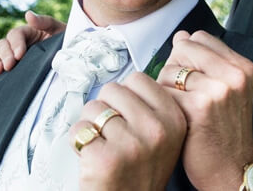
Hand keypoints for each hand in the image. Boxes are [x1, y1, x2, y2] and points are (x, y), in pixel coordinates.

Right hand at [0, 10, 65, 79]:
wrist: (71, 61)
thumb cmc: (66, 43)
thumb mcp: (59, 30)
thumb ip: (45, 21)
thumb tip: (28, 14)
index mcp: (28, 32)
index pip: (15, 35)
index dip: (15, 44)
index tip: (20, 55)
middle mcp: (16, 43)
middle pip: (2, 45)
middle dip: (4, 55)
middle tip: (9, 66)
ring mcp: (11, 56)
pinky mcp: (8, 70)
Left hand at [69, 72, 186, 190]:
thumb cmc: (141, 173)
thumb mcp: (165, 137)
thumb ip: (152, 108)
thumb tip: (125, 84)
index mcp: (174, 119)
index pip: (138, 79)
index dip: (125, 97)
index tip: (127, 114)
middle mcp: (157, 129)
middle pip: (114, 89)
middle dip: (107, 107)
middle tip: (114, 133)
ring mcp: (132, 143)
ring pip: (94, 107)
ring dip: (91, 124)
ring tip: (104, 144)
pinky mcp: (106, 158)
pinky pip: (79, 129)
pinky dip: (78, 140)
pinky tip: (92, 155)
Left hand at [158, 31, 252, 190]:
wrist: (232, 167)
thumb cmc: (225, 130)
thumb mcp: (227, 89)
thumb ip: (206, 60)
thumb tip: (181, 36)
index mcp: (242, 66)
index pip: (200, 37)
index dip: (188, 54)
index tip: (192, 75)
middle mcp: (234, 75)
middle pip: (183, 48)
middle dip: (175, 68)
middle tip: (185, 93)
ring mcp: (218, 90)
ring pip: (170, 70)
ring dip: (167, 89)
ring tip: (182, 107)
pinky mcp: (199, 107)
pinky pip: (164, 92)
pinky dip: (164, 106)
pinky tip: (178, 118)